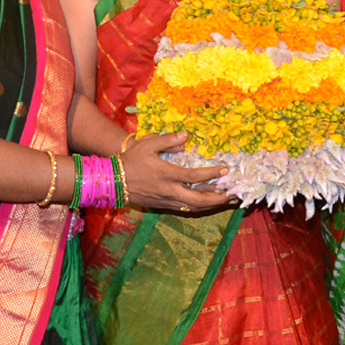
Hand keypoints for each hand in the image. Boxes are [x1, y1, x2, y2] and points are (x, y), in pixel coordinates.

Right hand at [119, 131, 234, 214]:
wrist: (112, 180)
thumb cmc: (131, 160)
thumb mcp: (148, 144)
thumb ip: (168, 139)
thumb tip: (186, 135)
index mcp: (166, 174)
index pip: (193, 177)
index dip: (211, 174)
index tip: (226, 170)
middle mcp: (168, 190)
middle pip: (197, 200)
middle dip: (217, 199)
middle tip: (232, 194)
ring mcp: (166, 200)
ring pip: (193, 208)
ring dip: (211, 206)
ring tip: (227, 201)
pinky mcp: (163, 205)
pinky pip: (185, 209)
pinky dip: (199, 207)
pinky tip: (209, 204)